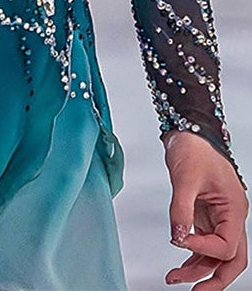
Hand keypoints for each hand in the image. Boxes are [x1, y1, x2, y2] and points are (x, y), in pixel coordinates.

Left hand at [164, 130, 248, 289]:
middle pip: (233, 260)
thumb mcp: (185, 178)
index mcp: (234, 209)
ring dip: (198, 269)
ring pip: (217, 255)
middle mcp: (231, 217)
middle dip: (214, 278)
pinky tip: (179, 262)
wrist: (189, 132)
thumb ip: (181, 209)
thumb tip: (178, 238)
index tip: (180, 240)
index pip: (226, 245)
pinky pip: (205, 243)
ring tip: (174, 278)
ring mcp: (220, 217)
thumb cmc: (195, 148)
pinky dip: (194, 255)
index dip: (204, 249)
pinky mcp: (206, 215)